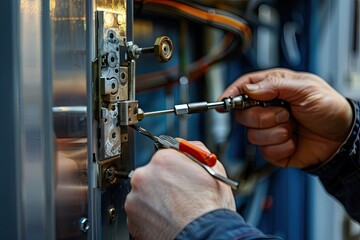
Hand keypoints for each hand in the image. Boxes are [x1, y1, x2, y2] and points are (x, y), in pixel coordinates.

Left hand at [125, 142, 234, 239]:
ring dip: (154, 199)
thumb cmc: (210, 207)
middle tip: (177, 195)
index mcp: (163, 159)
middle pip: (151, 174)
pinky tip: (165, 218)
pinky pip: (140, 211)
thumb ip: (196, 151)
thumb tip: (186, 146)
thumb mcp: (212, 169)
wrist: (204, 235)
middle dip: (162, 183)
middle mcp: (144, 175)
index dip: (174, 168)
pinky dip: (149, 214)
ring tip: (173, 209)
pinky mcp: (131, 217)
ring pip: (144, 193)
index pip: (165, 155)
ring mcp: (135, 197)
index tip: (177, 176)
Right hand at [219, 68, 352, 167]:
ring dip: (276, 133)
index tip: (223, 101)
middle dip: (264, 117)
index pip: (243, 88)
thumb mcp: (306, 88)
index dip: (231, 94)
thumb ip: (275, 85)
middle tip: (285, 114)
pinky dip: (282, 147)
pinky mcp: (273, 149)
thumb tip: (248, 89)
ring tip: (293, 128)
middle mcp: (266, 109)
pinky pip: (265, 151)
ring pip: (252, 135)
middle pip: (243, 114)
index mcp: (272, 89)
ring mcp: (268, 130)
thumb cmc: (328, 108)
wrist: (341, 138)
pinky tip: (294, 141)